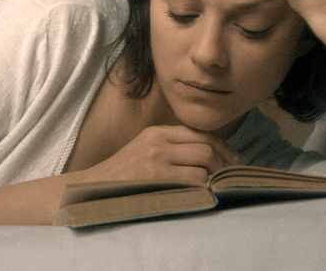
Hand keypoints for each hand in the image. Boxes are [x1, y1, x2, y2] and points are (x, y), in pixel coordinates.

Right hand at [81, 125, 238, 183]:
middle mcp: (158, 142)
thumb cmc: (122, 173)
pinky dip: (202, 188)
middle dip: (222, 162)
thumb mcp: (144, 148)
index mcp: (156, 132)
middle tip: (226, 174)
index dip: (221, 145)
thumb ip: (171, 145)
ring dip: (212, 178)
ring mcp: (157, 160)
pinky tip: (198, 193)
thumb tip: (209, 151)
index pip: (199, 132)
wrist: (93, 188)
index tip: (232, 156)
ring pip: (203, 165)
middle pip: (205, 147)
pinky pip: (194, 181)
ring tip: (211, 186)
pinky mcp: (156, 178)